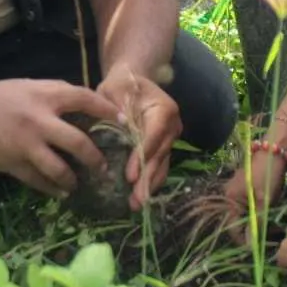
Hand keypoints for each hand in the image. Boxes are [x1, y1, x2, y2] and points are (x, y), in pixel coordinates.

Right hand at [0, 79, 119, 198]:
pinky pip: (38, 181)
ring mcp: (25, 144)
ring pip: (60, 169)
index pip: (86, 99)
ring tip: (77, 184)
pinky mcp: (11, 163)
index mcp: (45, 94)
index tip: (124, 123)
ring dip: (73, 180)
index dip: (108, 111)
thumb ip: (53, 97)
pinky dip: (51, 188)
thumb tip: (82, 109)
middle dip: (95, 159)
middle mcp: (39, 119)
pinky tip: (58, 191)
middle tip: (103, 166)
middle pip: (79, 143)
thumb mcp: (27, 87)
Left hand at [97, 68, 181, 209]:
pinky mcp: (162, 148)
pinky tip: (139, 198)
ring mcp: (170, 139)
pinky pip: (158, 167)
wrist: (131, 81)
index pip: (154, 135)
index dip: (143, 156)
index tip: (130, 176)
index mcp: (164, 109)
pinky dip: (150, 182)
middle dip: (147, 178)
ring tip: (137, 204)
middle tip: (136, 199)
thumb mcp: (114, 89)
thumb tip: (115, 128)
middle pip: (160, 155)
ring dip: (150, 186)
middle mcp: (172, 126)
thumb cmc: (121, 85)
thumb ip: (114, 107)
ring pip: (161, 165)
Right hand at [222, 148, 286, 242]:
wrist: (274, 150)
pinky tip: (270, 217)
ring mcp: (238, 191)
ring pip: (246, 214)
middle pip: (238, 222)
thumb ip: (256, 223)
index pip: (232, 228)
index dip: (243, 241)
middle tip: (268, 241)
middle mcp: (230, 196)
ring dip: (257, 223)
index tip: (256, 249)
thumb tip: (251, 245)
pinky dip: (259, 213)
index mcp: (230, 199)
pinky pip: (250, 206)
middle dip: (252, 233)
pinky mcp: (247, 187)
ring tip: (271, 231)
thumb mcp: (263, 200)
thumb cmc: (267, 174)